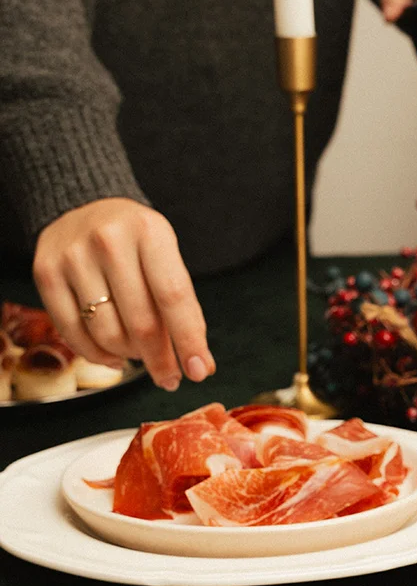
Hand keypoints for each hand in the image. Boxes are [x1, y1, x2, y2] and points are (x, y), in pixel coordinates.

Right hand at [32, 198, 215, 390]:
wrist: (85, 207)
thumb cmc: (136, 241)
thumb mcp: (166, 256)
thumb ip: (181, 304)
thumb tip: (199, 362)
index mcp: (150, 233)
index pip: (174, 297)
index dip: (188, 340)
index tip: (201, 371)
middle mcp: (109, 241)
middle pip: (140, 322)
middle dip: (160, 360)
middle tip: (171, 378)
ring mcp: (73, 257)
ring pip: (107, 333)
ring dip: (130, 356)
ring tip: (140, 354)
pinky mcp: (46, 273)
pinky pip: (72, 332)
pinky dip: (98, 355)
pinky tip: (115, 358)